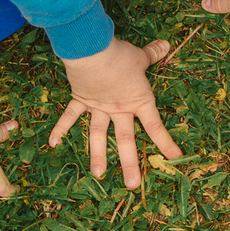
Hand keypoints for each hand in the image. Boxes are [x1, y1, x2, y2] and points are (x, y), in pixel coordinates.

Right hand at [51, 37, 181, 187]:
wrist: (92, 50)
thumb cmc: (119, 54)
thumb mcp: (140, 55)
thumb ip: (152, 53)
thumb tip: (166, 45)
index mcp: (137, 100)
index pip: (155, 126)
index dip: (166, 143)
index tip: (176, 159)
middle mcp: (118, 109)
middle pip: (125, 140)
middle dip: (130, 163)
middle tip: (133, 185)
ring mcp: (98, 107)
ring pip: (98, 135)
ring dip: (97, 156)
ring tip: (98, 175)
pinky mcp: (81, 99)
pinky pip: (70, 116)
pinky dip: (61, 128)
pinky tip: (53, 143)